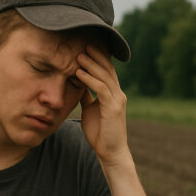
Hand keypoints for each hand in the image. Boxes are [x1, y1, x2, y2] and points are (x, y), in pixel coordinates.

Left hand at [76, 45, 130, 167]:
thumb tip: (78, 85)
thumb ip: (87, 97)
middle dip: (96, 55)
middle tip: (83, 42)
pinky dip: (90, 79)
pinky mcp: (113, 108)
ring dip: (91, 64)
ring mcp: (117, 100)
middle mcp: (117, 94)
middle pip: (108, 68)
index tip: (86, 45)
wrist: (110, 152)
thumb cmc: (100, 133)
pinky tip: (79, 73)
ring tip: (79, 55)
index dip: (98, 57)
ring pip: (105, 76)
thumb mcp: (90, 110)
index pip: (107, 70)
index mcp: (113, 93)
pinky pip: (101, 89)